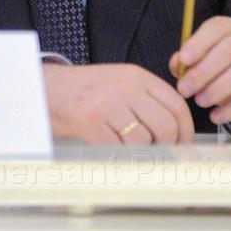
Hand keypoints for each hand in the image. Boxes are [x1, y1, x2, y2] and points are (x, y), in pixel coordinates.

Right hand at [43, 63, 194, 145]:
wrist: (44, 88)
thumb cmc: (83, 91)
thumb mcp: (118, 82)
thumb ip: (146, 99)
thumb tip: (175, 132)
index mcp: (136, 75)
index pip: (177, 105)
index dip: (186, 130)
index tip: (183, 144)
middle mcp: (125, 86)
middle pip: (166, 126)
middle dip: (166, 146)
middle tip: (159, 153)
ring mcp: (108, 103)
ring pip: (144, 140)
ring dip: (140, 152)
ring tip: (126, 148)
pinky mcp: (91, 121)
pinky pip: (119, 149)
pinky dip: (119, 155)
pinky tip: (109, 148)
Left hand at [168, 16, 230, 124]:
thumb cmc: (220, 62)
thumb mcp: (203, 54)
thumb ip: (187, 58)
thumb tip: (178, 65)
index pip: (216, 28)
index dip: (198, 43)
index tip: (184, 60)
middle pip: (229, 50)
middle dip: (204, 71)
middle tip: (185, 90)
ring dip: (220, 88)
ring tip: (200, 102)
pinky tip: (217, 116)